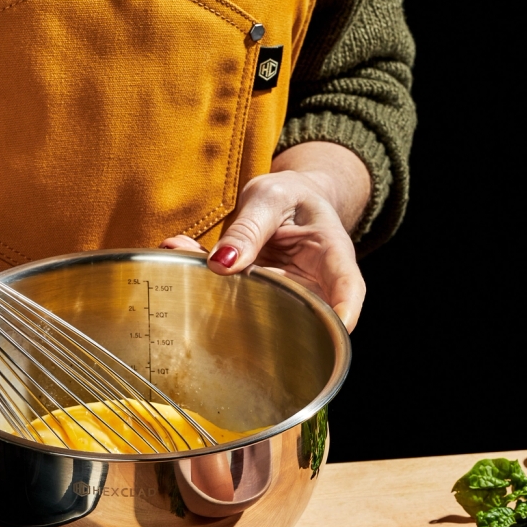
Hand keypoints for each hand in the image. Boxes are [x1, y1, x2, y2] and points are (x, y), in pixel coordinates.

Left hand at [160, 143, 368, 331]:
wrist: (285, 200)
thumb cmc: (289, 195)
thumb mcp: (271, 196)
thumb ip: (249, 228)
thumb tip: (222, 264)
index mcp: (332, 254)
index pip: (348, 287)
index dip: (345, 313)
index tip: (336, 331)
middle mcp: (312, 283)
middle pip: (300, 310)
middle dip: (256, 304)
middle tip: (218, 278)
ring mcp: (283, 295)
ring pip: (258, 307)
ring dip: (216, 288)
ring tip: (183, 254)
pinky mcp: (256, 297)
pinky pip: (229, 294)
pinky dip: (200, 276)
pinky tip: (178, 250)